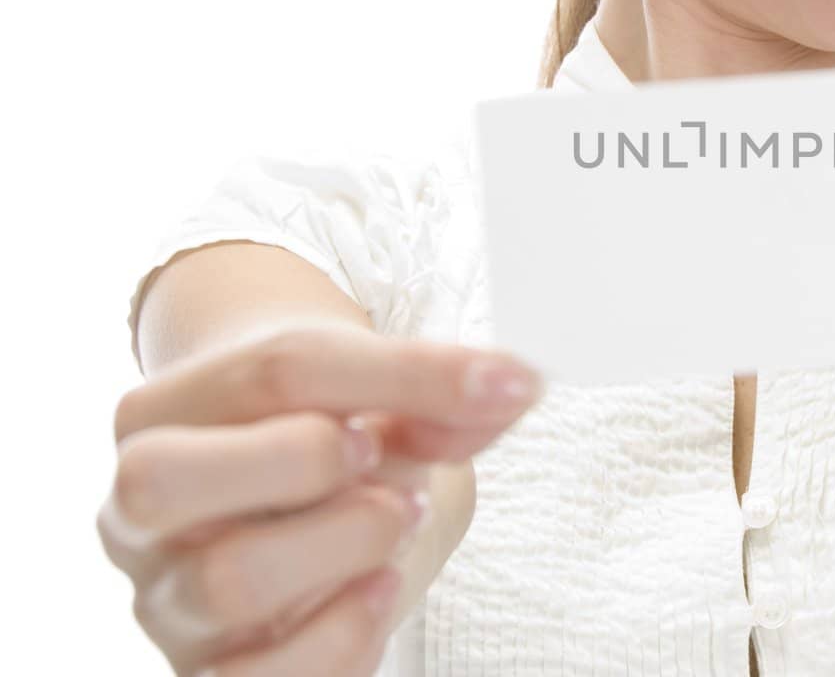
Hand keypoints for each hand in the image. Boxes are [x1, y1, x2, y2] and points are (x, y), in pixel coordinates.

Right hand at [98, 325, 543, 675]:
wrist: (304, 491)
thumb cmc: (328, 433)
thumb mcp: (382, 395)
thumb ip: (438, 387)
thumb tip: (511, 386)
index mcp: (164, 413)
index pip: (272, 373)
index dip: (395, 379)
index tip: (484, 386)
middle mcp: (139, 510)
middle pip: (163, 480)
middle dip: (308, 463)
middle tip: (380, 458)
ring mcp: (165, 597)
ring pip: (225, 581)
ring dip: (347, 545)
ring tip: (397, 521)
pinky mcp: (207, 669)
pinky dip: (342, 634)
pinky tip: (381, 588)